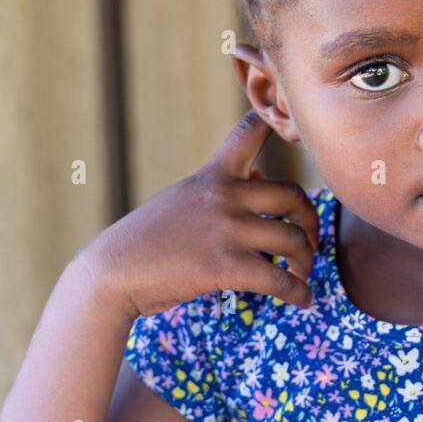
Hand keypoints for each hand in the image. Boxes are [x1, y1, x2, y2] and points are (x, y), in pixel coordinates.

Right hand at [82, 110, 318, 318]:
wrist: (111, 273)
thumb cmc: (149, 239)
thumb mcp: (185, 200)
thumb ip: (225, 187)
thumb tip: (264, 175)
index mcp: (213, 175)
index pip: (247, 133)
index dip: (276, 121)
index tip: (298, 122)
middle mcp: (224, 195)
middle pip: (294, 196)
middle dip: (311, 220)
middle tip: (310, 240)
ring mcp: (226, 229)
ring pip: (293, 240)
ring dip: (306, 261)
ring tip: (302, 275)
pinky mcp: (225, 266)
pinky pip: (279, 279)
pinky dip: (298, 292)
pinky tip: (303, 300)